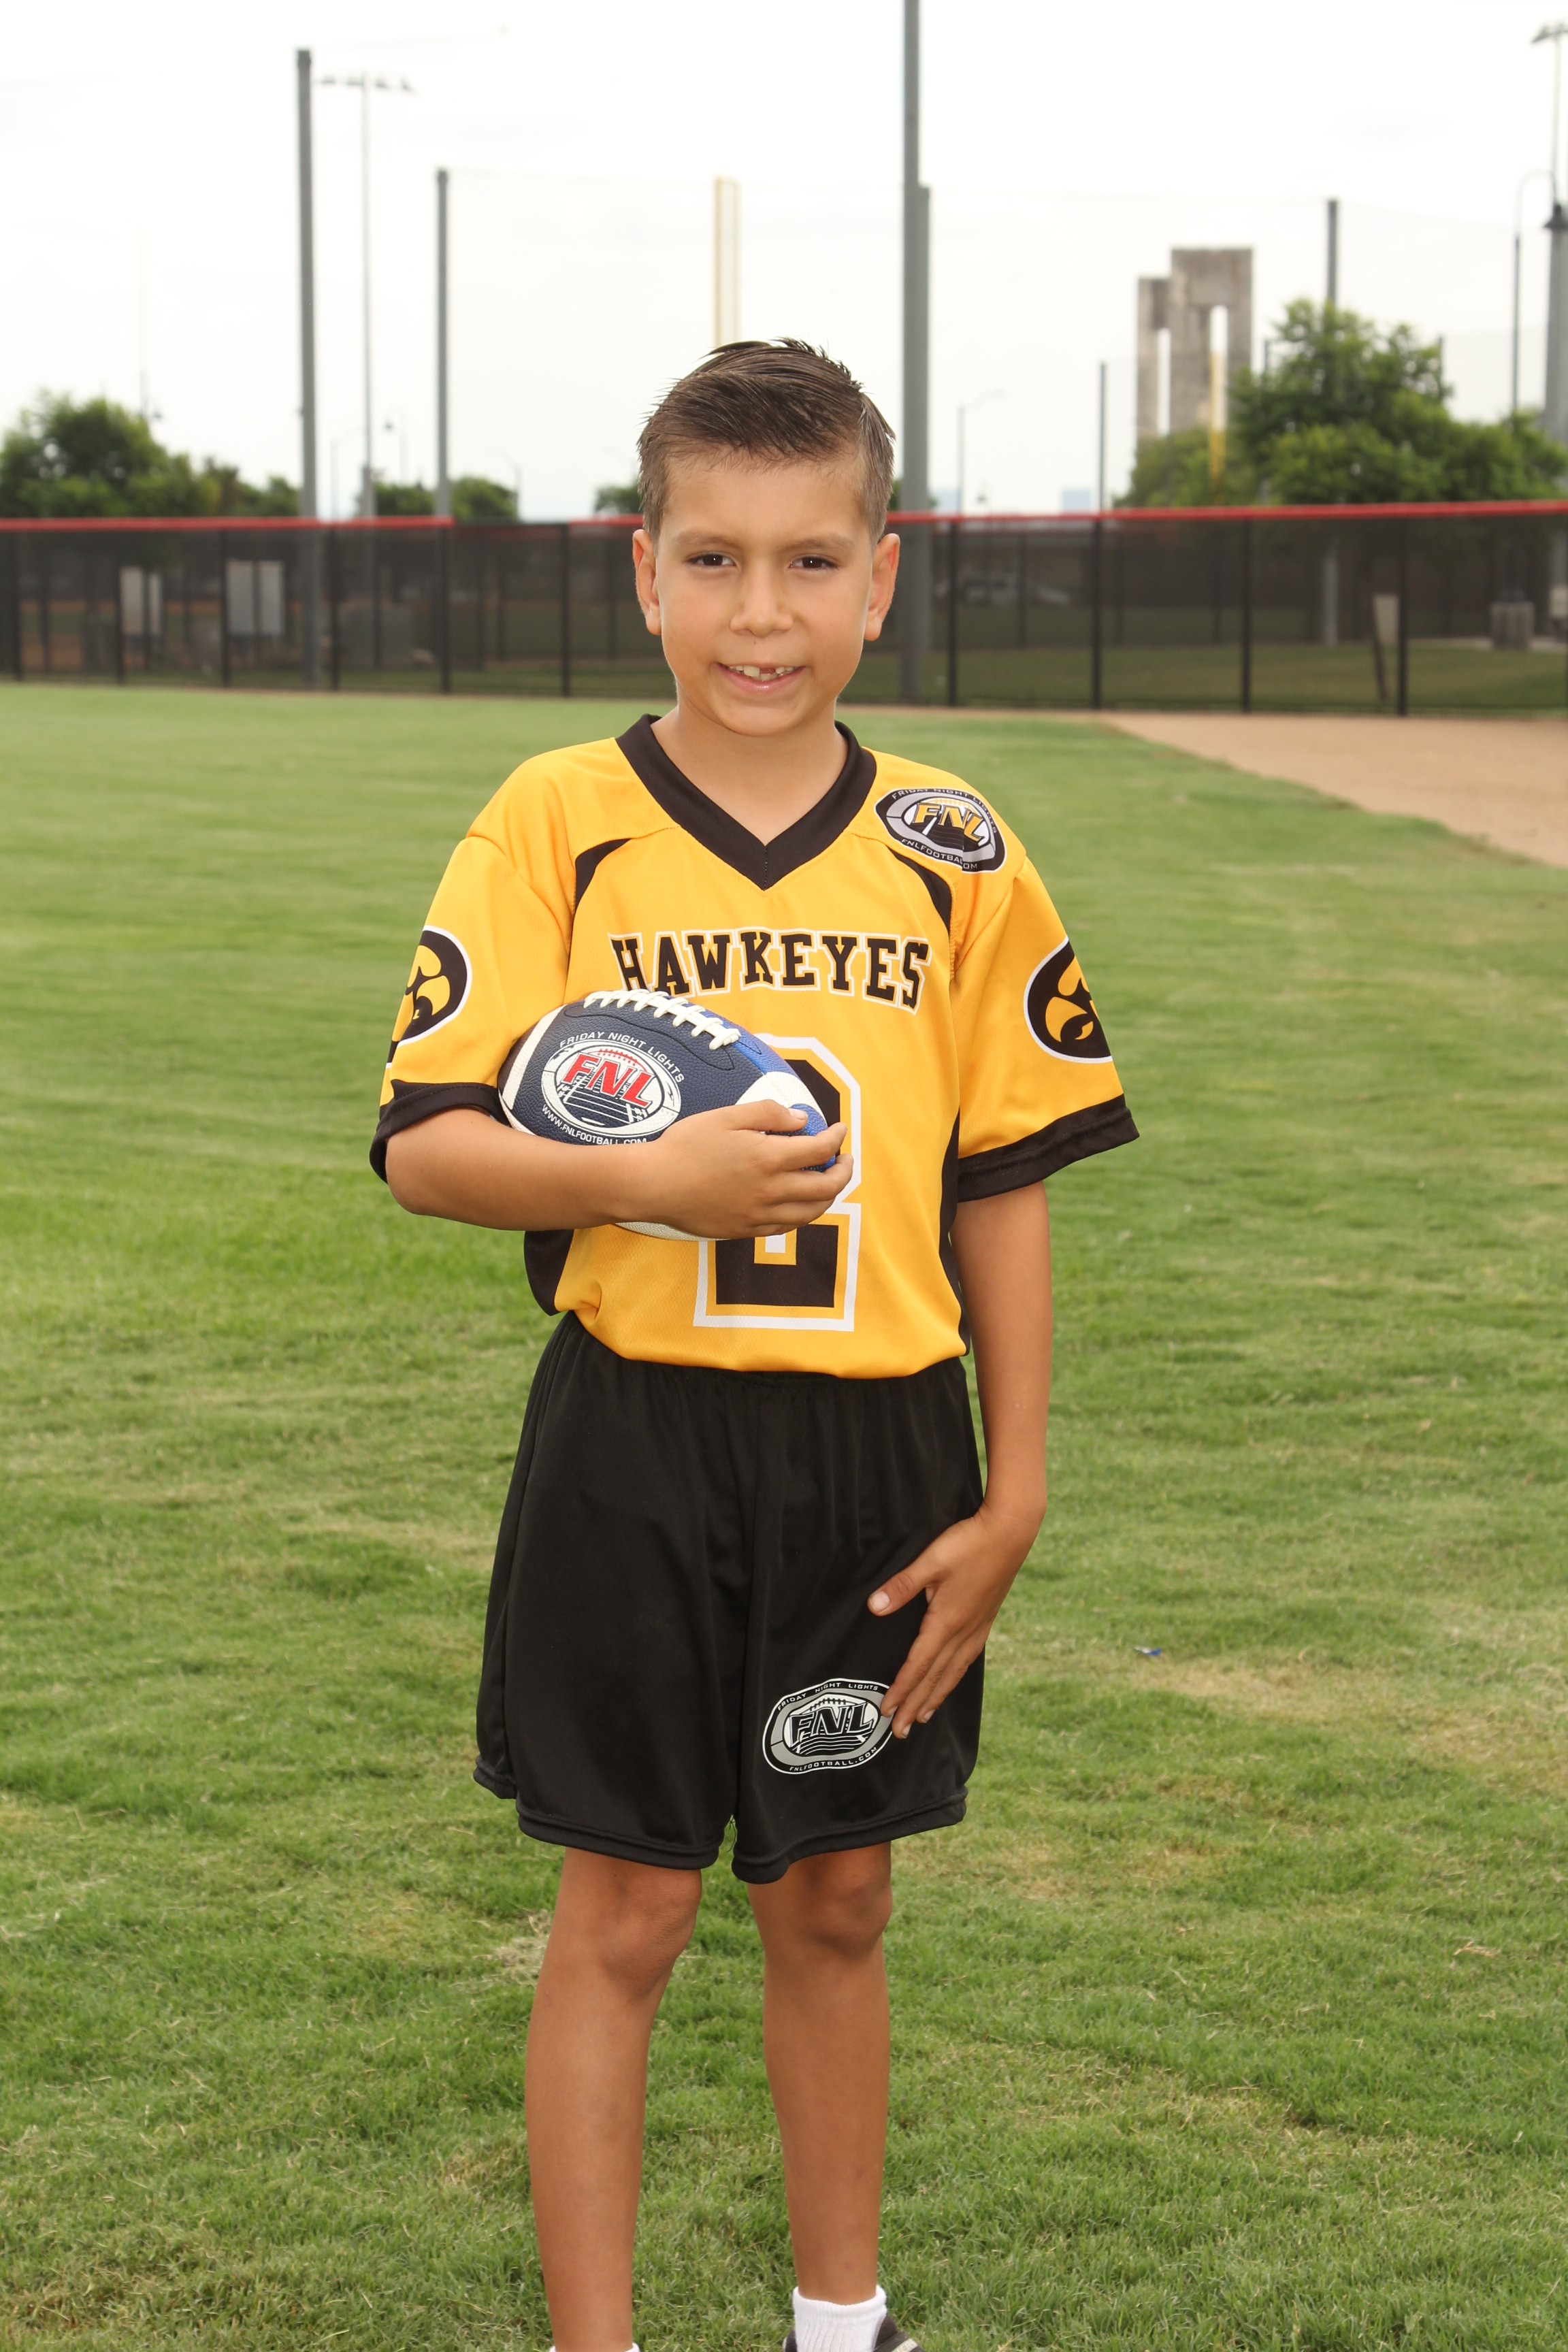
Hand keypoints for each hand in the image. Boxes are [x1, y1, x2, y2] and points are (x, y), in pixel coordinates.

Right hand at [615, 1100, 851, 1239]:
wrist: (654, 1185)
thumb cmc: (686, 1145)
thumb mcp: (726, 1116)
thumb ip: (768, 1114)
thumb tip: (801, 1120)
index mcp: (768, 1158)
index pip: (820, 1150)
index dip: (837, 1139)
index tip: (840, 1129)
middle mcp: (771, 1190)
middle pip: (825, 1187)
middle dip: (843, 1172)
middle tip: (845, 1160)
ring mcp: (760, 1214)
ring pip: (811, 1213)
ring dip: (828, 1197)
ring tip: (828, 1183)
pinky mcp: (747, 1230)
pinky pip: (786, 1227)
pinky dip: (803, 1214)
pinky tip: (800, 1203)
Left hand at [868, 1495, 1043, 1737]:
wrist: (1011, 1533)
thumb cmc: (969, 1544)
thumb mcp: (931, 1561)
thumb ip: (902, 1585)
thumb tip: (875, 1607)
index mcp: (946, 1621)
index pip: (918, 1665)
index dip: (901, 1690)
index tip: (887, 1711)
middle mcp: (963, 1632)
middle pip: (934, 1678)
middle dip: (915, 1706)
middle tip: (900, 1732)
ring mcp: (977, 1628)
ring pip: (953, 1673)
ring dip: (936, 1697)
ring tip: (924, 1717)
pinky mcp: (985, 1620)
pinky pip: (967, 1659)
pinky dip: (954, 1678)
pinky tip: (952, 1680)